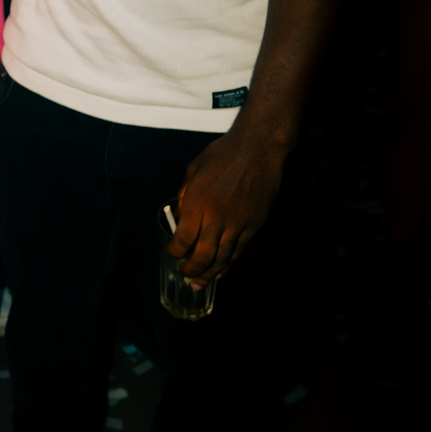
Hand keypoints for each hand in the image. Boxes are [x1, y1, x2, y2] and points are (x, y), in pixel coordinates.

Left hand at [167, 128, 288, 284]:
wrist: (258, 148)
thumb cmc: (223, 154)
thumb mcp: (194, 169)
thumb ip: (184, 194)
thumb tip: (179, 215)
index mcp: (197, 202)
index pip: (182, 239)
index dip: (175, 252)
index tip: (173, 254)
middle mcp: (216, 216)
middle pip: (201, 254)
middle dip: (191, 269)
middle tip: (185, 275)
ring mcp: (237, 222)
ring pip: (222, 258)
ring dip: (209, 273)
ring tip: (200, 282)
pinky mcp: (254, 225)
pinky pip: (239, 251)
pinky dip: (229, 264)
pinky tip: (221, 271)